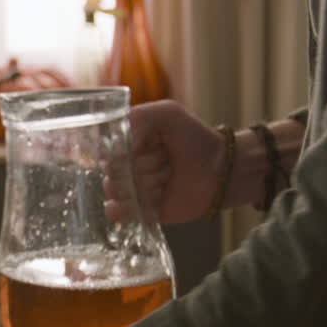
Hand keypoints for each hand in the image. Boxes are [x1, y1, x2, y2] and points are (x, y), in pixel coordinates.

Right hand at [105, 99, 226, 226]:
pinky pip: (115, 213)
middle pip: (113, 171)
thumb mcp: (167, 113)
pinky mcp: (138, 212)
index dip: (128, 150)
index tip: (152, 144)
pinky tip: (154, 198)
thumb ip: (137, 119)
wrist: (220, 169)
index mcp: (125, 144)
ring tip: (168, 178)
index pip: (106, 150)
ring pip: (117, 191)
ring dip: (146, 184)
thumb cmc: (194, 138)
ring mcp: (130, 190)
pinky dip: (131, 207)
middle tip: (166, 160)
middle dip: (144, 166)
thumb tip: (114, 148)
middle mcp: (123, 166)